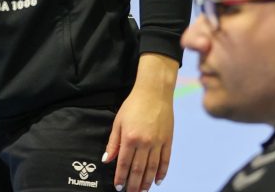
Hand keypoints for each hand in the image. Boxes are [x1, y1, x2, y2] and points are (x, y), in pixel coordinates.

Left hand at [103, 54, 177, 191]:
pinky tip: (158, 181)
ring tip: (142, 191)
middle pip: (138, 169)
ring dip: (146, 182)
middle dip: (133, 184)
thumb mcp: (118, 121)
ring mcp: (158, 143)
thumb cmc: (133, 105)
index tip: (118, 187)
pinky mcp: (168, 141)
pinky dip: (162, 173)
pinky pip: (165, 161)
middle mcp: (144, 143)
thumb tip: (106, 160)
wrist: (154, 92)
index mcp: (130, 137)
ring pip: (152, 169)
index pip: (123, 163)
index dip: (120, 177)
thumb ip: (113, 142)